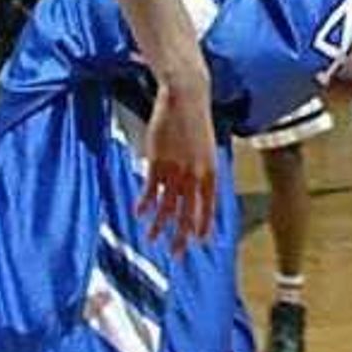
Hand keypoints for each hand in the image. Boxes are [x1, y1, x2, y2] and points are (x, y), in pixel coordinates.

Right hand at [135, 61, 222, 253]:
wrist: (186, 96)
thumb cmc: (196, 122)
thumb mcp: (205, 148)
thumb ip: (201, 170)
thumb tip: (197, 189)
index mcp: (211, 170)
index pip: (209, 205)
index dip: (204, 225)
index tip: (200, 242)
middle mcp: (195, 173)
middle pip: (188, 211)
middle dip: (181, 235)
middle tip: (177, 254)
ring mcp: (176, 168)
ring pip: (167, 204)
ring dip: (159, 224)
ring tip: (152, 239)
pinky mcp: (158, 160)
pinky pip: (151, 188)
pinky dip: (145, 203)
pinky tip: (140, 214)